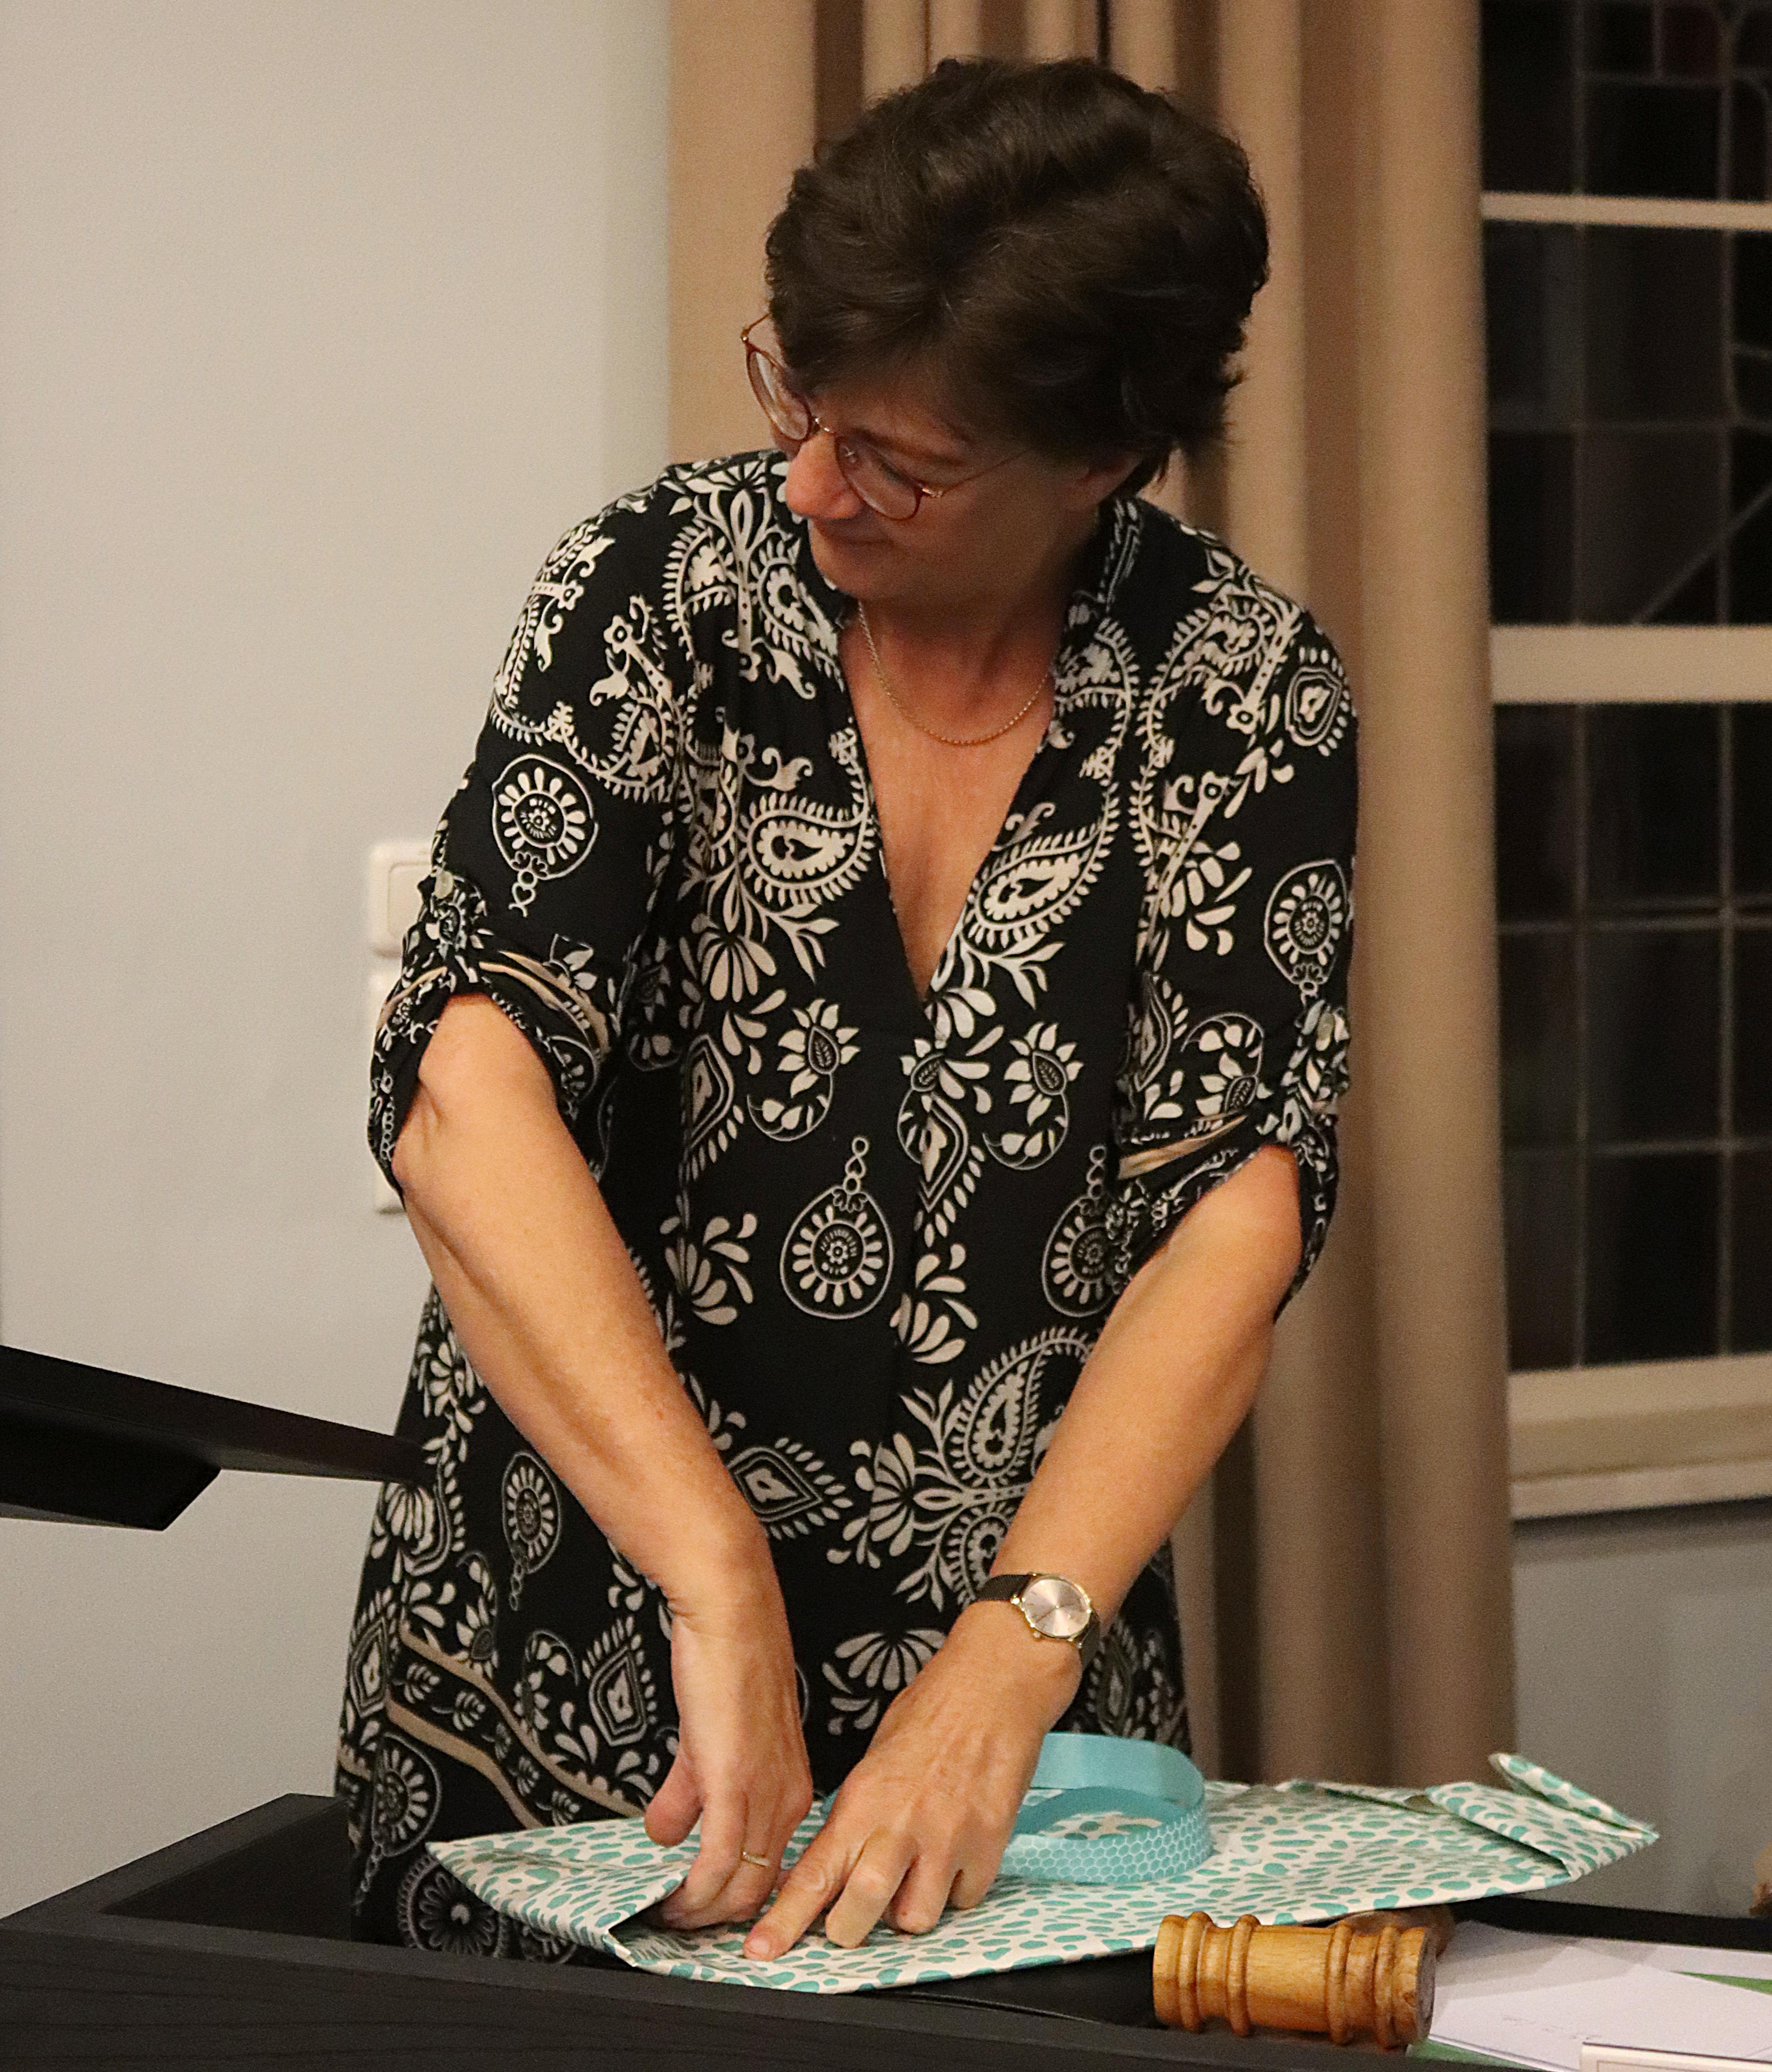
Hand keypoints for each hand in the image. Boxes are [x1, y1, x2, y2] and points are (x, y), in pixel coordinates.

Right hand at [646, 1552, 813, 1931]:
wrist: (732, 1618)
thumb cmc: (727, 1667)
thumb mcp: (711, 1744)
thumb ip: (689, 1792)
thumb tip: (666, 1832)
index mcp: (792, 1790)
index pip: (770, 1869)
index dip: (734, 1898)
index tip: (701, 1910)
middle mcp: (789, 1800)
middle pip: (757, 1889)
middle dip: (714, 1917)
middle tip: (676, 1923)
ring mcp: (764, 1796)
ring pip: (739, 1886)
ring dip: (698, 1910)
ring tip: (665, 1913)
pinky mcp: (734, 1785)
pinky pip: (716, 1861)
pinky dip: (692, 1890)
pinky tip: (668, 1896)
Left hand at [743, 1602, 1079, 1957]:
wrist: (996, 1682)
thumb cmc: (935, 1708)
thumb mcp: (876, 1757)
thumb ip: (857, 1812)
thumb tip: (838, 1855)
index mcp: (863, 1799)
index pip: (813, 1874)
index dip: (785, 1920)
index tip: (761, 1950)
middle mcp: (900, 1825)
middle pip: (860, 1914)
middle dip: (847, 1931)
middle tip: (846, 1926)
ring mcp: (946, 1839)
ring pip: (915, 1919)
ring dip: (907, 1912)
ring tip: (912, 1879)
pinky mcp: (988, 1845)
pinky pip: (963, 1900)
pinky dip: (955, 1890)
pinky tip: (954, 1858)